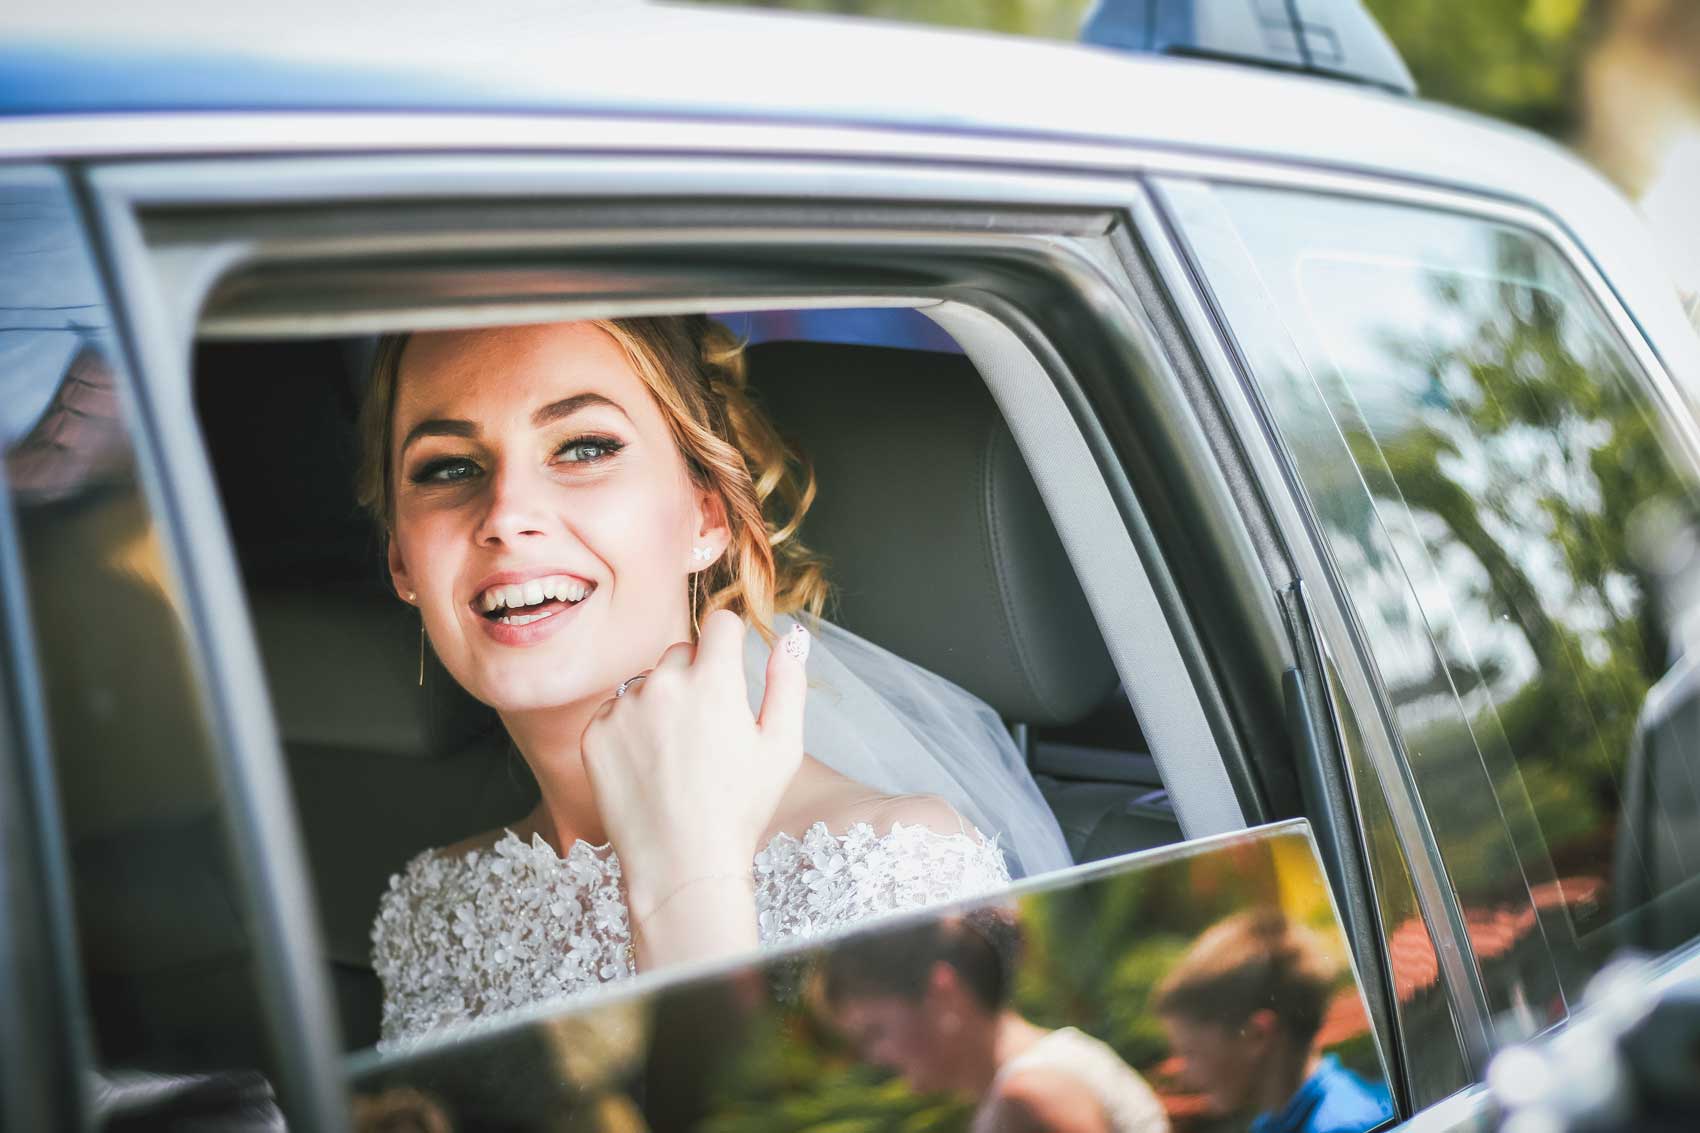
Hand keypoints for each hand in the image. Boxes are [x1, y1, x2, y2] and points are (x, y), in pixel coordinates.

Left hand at [581, 609, 808, 910]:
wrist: (681, 866)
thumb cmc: (738, 811)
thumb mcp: (782, 747)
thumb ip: (788, 683)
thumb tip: (789, 638)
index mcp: (714, 681)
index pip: (719, 623)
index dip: (730, 642)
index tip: (730, 666)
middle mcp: (663, 684)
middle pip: (681, 652)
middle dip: (696, 676)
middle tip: (707, 730)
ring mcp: (623, 708)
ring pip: (646, 682)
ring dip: (660, 702)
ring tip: (676, 756)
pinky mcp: (594, 734)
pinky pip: (615, 711)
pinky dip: (629, 730)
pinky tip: (649, 768)